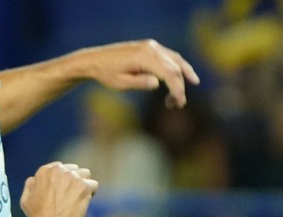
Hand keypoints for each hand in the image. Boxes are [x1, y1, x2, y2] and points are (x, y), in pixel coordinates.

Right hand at [17, 162, 96, 216]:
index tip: (62, 191)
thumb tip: (34, 179)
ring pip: (85, 174)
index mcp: (45, 171)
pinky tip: (82, 203)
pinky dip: (90, 194)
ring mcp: (72, 177)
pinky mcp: (83, 186)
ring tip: (77, 199)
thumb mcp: (26, 199)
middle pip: (74, 170)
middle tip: (70, 198)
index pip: (61, 167)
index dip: (63, 180)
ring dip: (83, 185)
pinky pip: (93, 185)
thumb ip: (31, 185)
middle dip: (73, 181)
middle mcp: (59, 170)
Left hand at [78, 39, 199, 108]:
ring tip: (188, 89)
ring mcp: (151, 46)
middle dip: (179, 86)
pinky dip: (177, 66)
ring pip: (175, 59)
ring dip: (183, 75)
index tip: (179, 102)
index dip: (177, 88)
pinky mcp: (150, 47)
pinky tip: (183, 76)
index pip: (168, 73)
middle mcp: (150, 48)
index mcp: (143, 57)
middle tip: (178, 105)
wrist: (94, 60)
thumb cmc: (105, 74)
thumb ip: (139, 82)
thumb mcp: (120, 83)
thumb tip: (157, 83)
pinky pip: (169, 56)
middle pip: (174, 67)